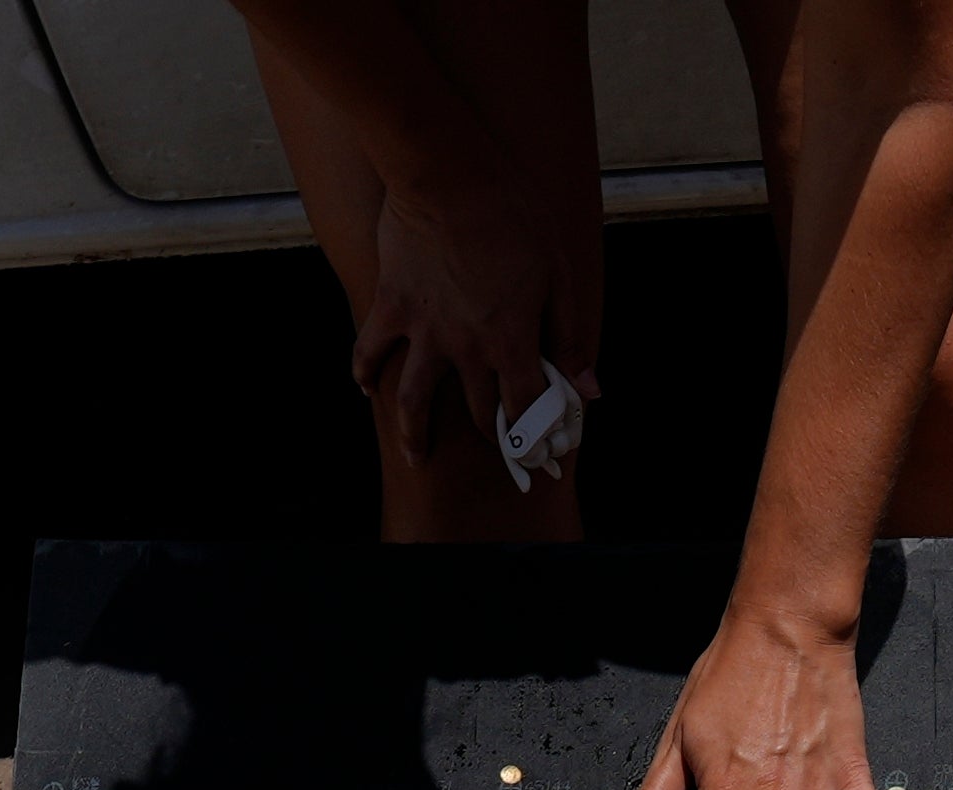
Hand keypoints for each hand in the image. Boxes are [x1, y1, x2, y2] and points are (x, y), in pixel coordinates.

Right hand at [352, 179, 592, 472]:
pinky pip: (371, 349)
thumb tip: (587, 389)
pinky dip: (365, 372)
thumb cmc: (512, 214)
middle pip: (478, 409)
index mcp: (511, 341)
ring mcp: (424, 330)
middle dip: (494, 436)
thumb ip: (568, 336)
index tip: (543, 455)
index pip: (525, 409)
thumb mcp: (557, 273)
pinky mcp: (391, 305)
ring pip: (413, 400)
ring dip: (415, 433)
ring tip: (418, 455)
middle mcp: (465, 347)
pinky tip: (366, 388)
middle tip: (500, 449)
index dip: (536, 439)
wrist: (447, 172)